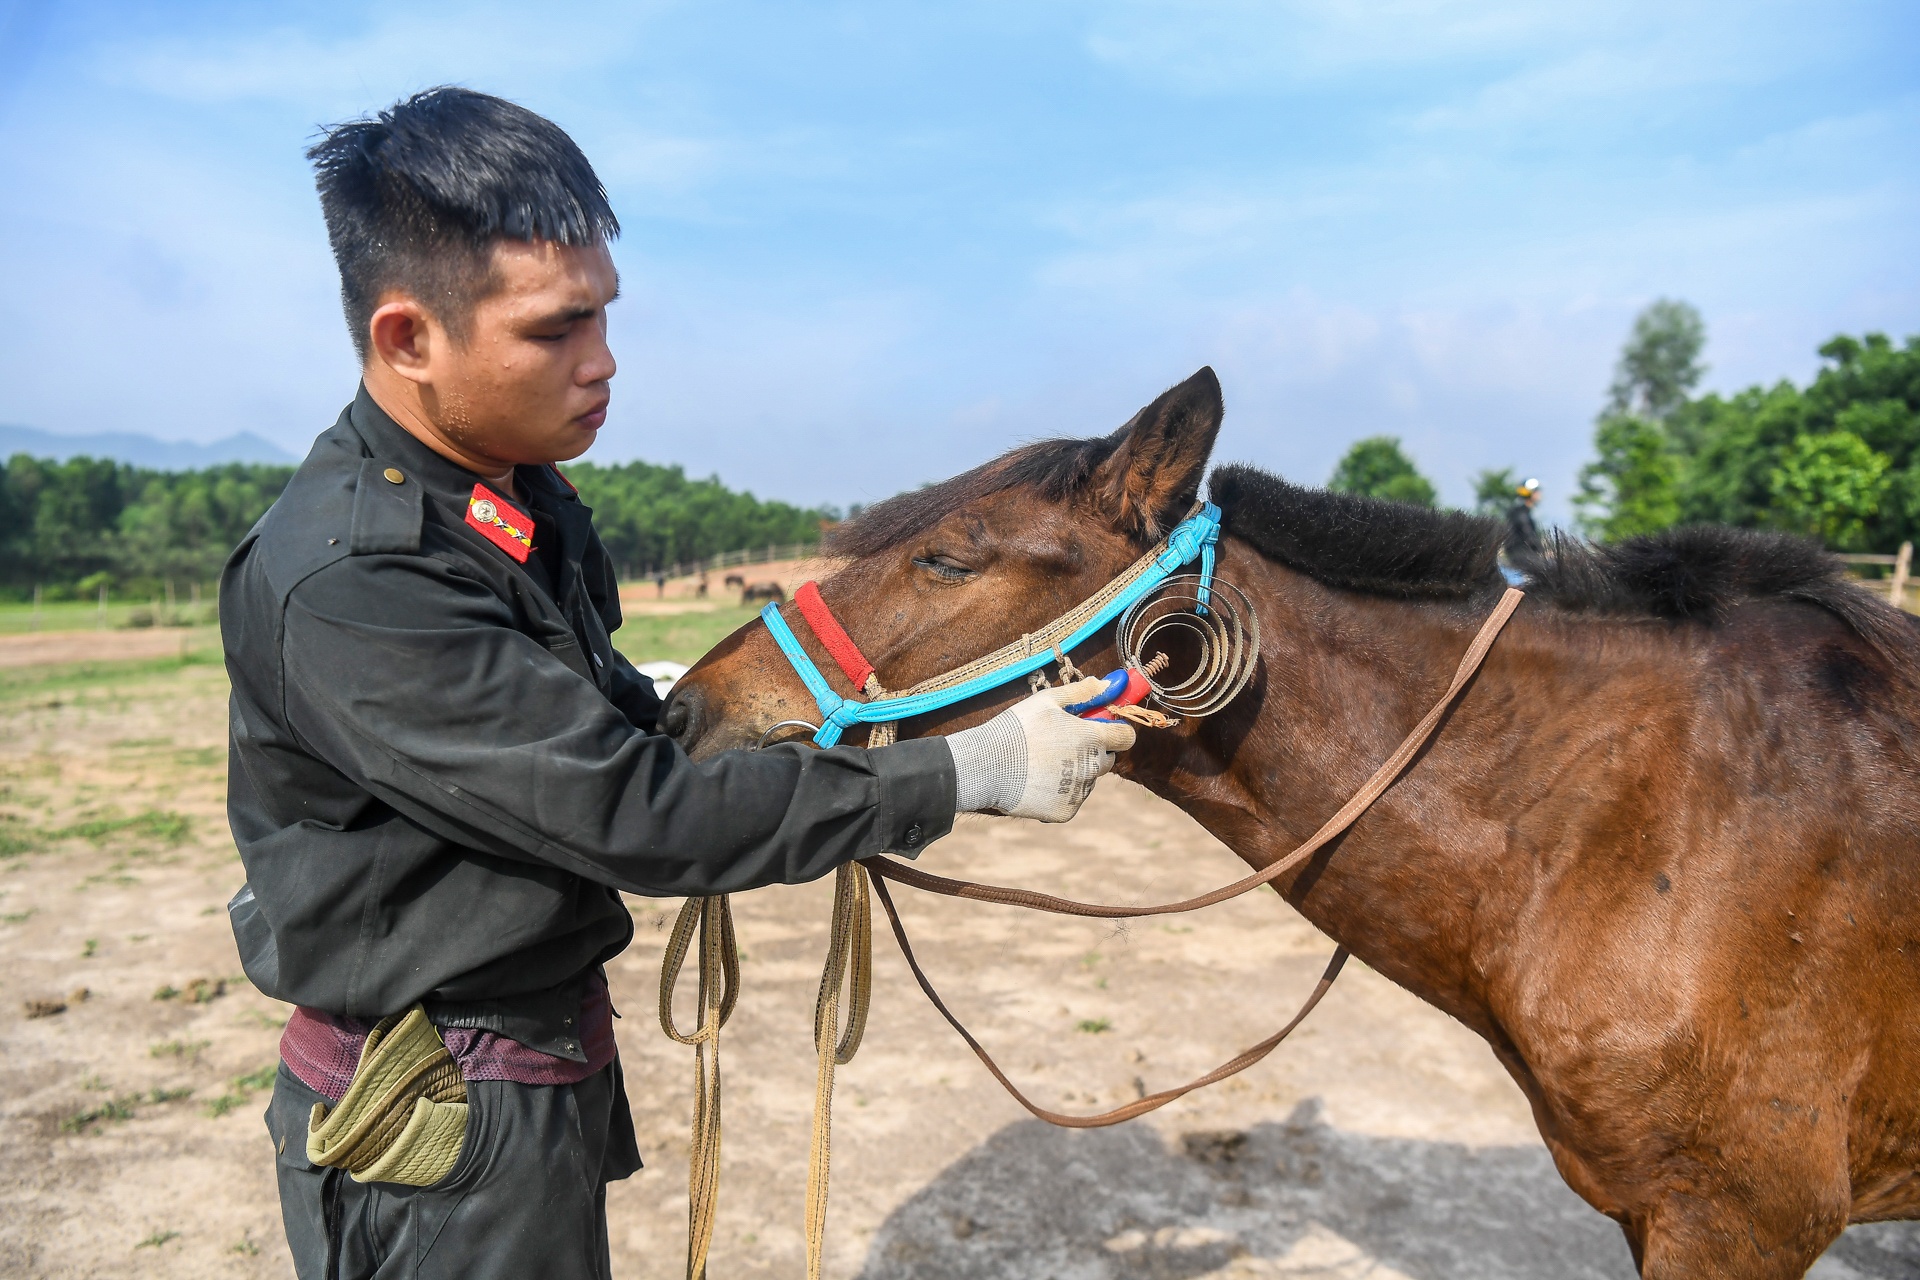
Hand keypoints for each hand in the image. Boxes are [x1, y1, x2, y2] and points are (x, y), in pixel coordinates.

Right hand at [944, 678, 1137, 822]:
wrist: (986, 767)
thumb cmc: (1017, 728)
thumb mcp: (1047, 701)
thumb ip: (1081, 693)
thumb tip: (1107, 684)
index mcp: (1092, 738)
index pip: (1125, 736)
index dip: (1115, 730)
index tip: (1102, 727)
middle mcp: (1092, 767)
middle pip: (1108, 760)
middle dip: (1093, 752)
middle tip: (1063, 745)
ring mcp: (1079, 792)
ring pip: (1087, 781)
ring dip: (1075, 773)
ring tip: (1042, 765)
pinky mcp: (1066, 811)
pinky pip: (1071, 799)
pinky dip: (1060, 793)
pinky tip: (1037, 782)